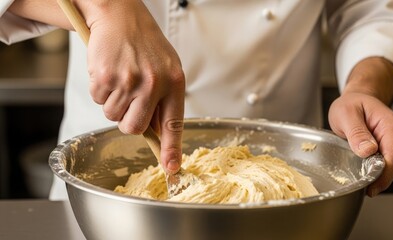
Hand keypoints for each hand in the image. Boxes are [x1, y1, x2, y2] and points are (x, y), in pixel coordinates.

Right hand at [79, 0, 184, 173]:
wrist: (120, 15)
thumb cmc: (145, 44)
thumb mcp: (166, 68)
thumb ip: (164, 99)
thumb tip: (158, 133)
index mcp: (174, 82)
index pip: (174, 123)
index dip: (171, 149)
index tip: (171, 168)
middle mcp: (154, 83)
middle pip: (134, 127)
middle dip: (127, 120)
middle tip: (128, 101)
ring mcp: (129, 80)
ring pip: (113, 115)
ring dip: (113, 102)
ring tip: (120, 78)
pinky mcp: (106, 76)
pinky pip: (98, 100)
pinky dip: (100, 90)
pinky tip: (109, 71)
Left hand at [328, 57, 392, 196]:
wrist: (356, 100)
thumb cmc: (351, 105)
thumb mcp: (346, 114)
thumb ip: (356, 132)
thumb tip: (368, 150)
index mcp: (390, 125)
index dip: (383, 175)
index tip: (370, 187)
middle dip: (380, 178)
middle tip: (362, 187)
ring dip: (379, 175)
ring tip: (361, 178)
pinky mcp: (392, 148)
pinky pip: (388, 164)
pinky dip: (378, 170)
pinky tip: (366, 172)